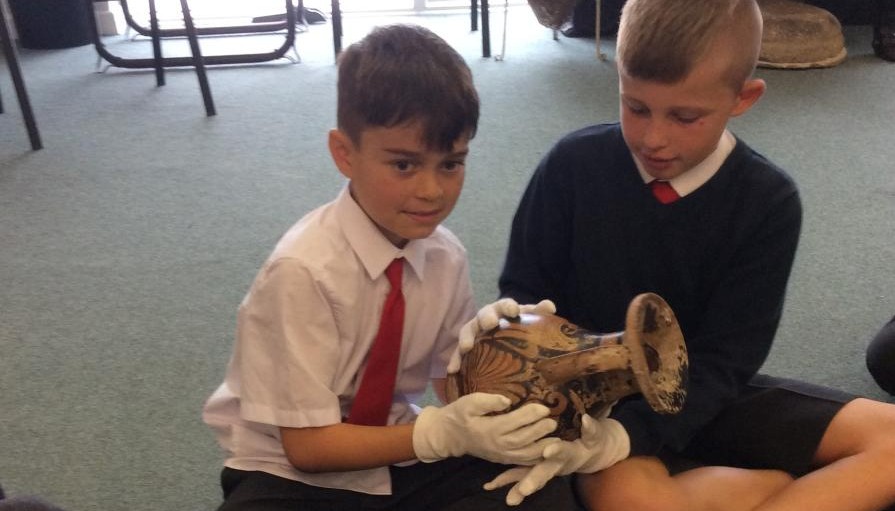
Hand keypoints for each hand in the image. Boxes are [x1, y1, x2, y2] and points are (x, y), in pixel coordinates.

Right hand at [412, 392, 559, 463]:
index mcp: (489, 429)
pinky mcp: (503, 459)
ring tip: (556, 438)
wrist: (449, 436)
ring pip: (525, 455)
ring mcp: (501, 455)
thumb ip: (486, 401)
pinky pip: (522, 462)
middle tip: (553, 421)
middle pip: (523, 440)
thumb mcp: (468, 402)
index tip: (543, 408)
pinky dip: (536, 459)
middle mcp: (497, 445)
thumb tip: (506, 400)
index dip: (530, 415)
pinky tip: (548, 451)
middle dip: (540, 431)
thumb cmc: (459, 415)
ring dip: (542, 448)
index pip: (514, 422)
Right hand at [447, 298, 555, 373]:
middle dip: (485, 318)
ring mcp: (474, 333)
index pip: (505, 305)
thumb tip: (549, 306)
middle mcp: (486, 319)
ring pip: (467, 332)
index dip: (508, 306)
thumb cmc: (519, 330)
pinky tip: (452, 370)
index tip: (514, 311)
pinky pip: (457, 353)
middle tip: (489, 324)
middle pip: (483, 315)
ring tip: (466, 348)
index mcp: (503, 311)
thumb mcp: (530, 322)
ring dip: (466, 338)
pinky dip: (454, 360)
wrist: (505, 341)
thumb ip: (539, 314)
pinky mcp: (465, 349)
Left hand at [484, 414, 629, 505]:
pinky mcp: (536, 468)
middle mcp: (557, 465)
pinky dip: (505, 481)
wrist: (591, 454)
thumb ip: (591, 430)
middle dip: (533, 481)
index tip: (548, 450)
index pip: (563, 453)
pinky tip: (489, 485)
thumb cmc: (594, 441)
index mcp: (571, 454)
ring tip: (508, 499)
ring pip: (530, 477)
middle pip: (544, 473)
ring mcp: (546, 468)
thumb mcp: (596, 435)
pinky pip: (519, 475)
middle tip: (524, 490)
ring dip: (518, 487)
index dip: (557, 451)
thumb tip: (586, 420)